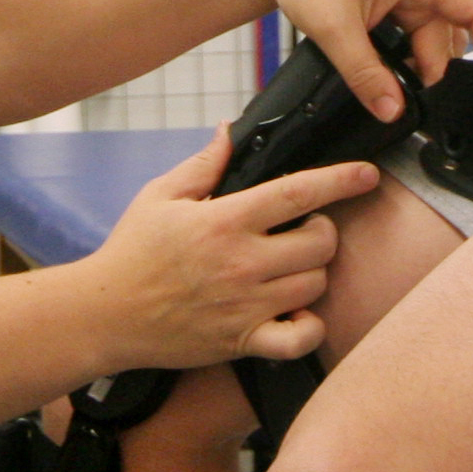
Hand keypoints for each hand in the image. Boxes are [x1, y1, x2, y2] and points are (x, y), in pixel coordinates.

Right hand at [75, 131, 380, 369]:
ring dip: (313, 272)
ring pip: (314, 285)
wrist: (105, 314)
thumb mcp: (161, 196)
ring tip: (291, 266)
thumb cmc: (132, 252)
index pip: (299, 193)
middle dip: (324, 231)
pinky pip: (298, 339)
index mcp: (225, 221)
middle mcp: (242, 263)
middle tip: (306, 229)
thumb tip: (229, 131)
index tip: (367, 173)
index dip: (340, 180)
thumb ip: (204, 164)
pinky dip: (308, 327)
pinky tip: (296, 313)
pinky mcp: (242, 340)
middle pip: (320, 243)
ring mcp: (246, 305)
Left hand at [235, 0, 472, 120]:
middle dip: (430, 69)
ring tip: (387, 87)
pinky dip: (392, 53)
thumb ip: (364, 73)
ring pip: (418, 35)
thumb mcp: (334, 28)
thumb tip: (392, 111)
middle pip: (442, 34)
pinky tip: (374, 70)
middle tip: (405, 100)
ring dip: (409, 62)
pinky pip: (397, 31)